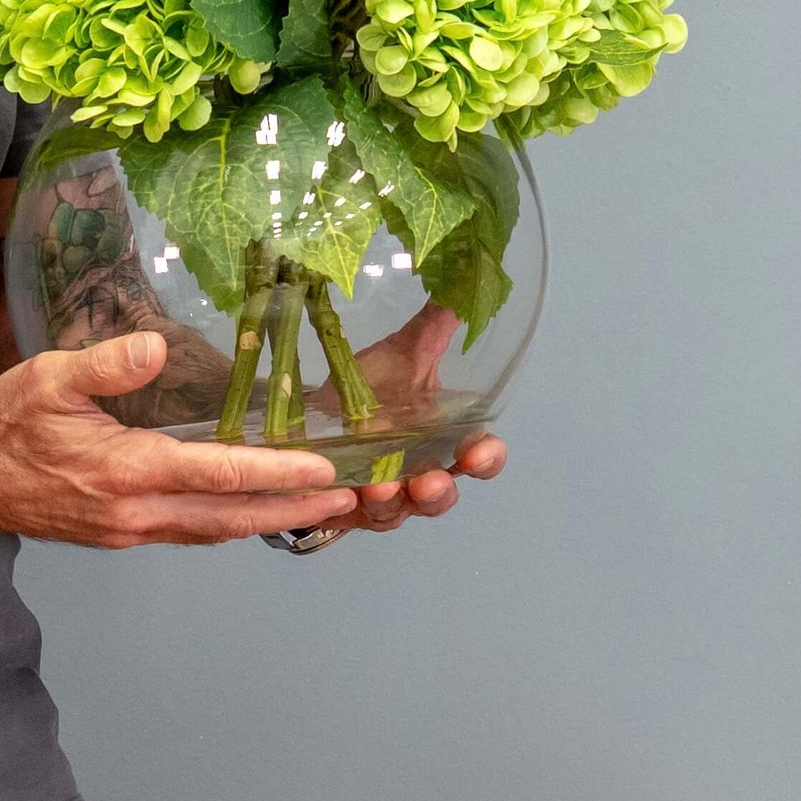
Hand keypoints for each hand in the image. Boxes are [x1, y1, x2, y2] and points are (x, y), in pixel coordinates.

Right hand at [0, 332, 359, 547]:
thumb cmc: (6, 424)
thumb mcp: (47, 378)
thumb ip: (105, 364)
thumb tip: (156, 347)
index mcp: (127, 471)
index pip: (218, 473)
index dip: (275, 472)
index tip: (324, 470)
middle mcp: (137, 512)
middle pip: (231, 517)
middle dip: (292, 509)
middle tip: (348, 501)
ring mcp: (130, 531)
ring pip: (213, 531)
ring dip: (266, 521)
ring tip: (315, 509)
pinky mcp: (120, 535)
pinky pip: (188, 532)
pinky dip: (228, 523)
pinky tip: (247, 510)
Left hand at [322, 301, 507, 535]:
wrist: (314, 411)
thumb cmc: (370, 387)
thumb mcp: (402, 355)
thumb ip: (435, 327)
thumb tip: (464, 284)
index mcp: (443, 440)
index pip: (480, 458)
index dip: (487, 459)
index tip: (480, 450)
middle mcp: (420, 473)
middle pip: (444, 494)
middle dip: (441, 491)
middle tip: (432, 479)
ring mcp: (385, 495)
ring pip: (401, 511)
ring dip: (396, 503)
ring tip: (383, 488)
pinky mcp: (348, 507)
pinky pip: (355, 515)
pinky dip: (354, 507)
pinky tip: (348, 492)